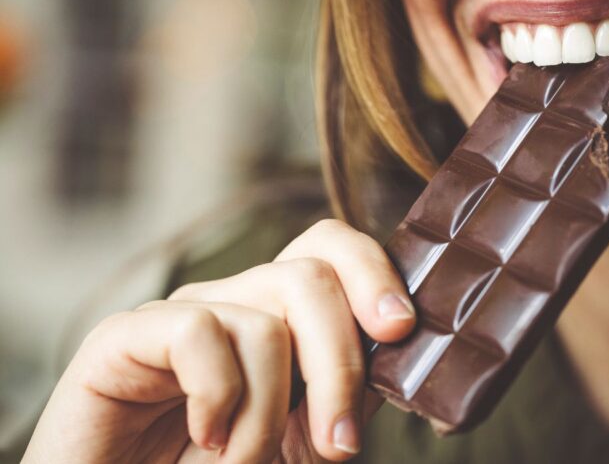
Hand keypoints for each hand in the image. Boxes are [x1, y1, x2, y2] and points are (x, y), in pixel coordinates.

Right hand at [23, 219, 415, 462]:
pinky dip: (218, 399)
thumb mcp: (299, 441)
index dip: (373, 271)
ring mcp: (178, 315)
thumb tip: (399, 358)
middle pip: (310, 276)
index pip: (328, 248)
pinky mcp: (124, 335)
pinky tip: (204, 438)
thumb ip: (344, 396)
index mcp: (274, 314)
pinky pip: (199, 332)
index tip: (401, 329)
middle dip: (341, 365)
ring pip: (265, 320)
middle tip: (340, 444)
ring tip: (246, 461)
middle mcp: (230, 301)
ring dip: (271, 413)